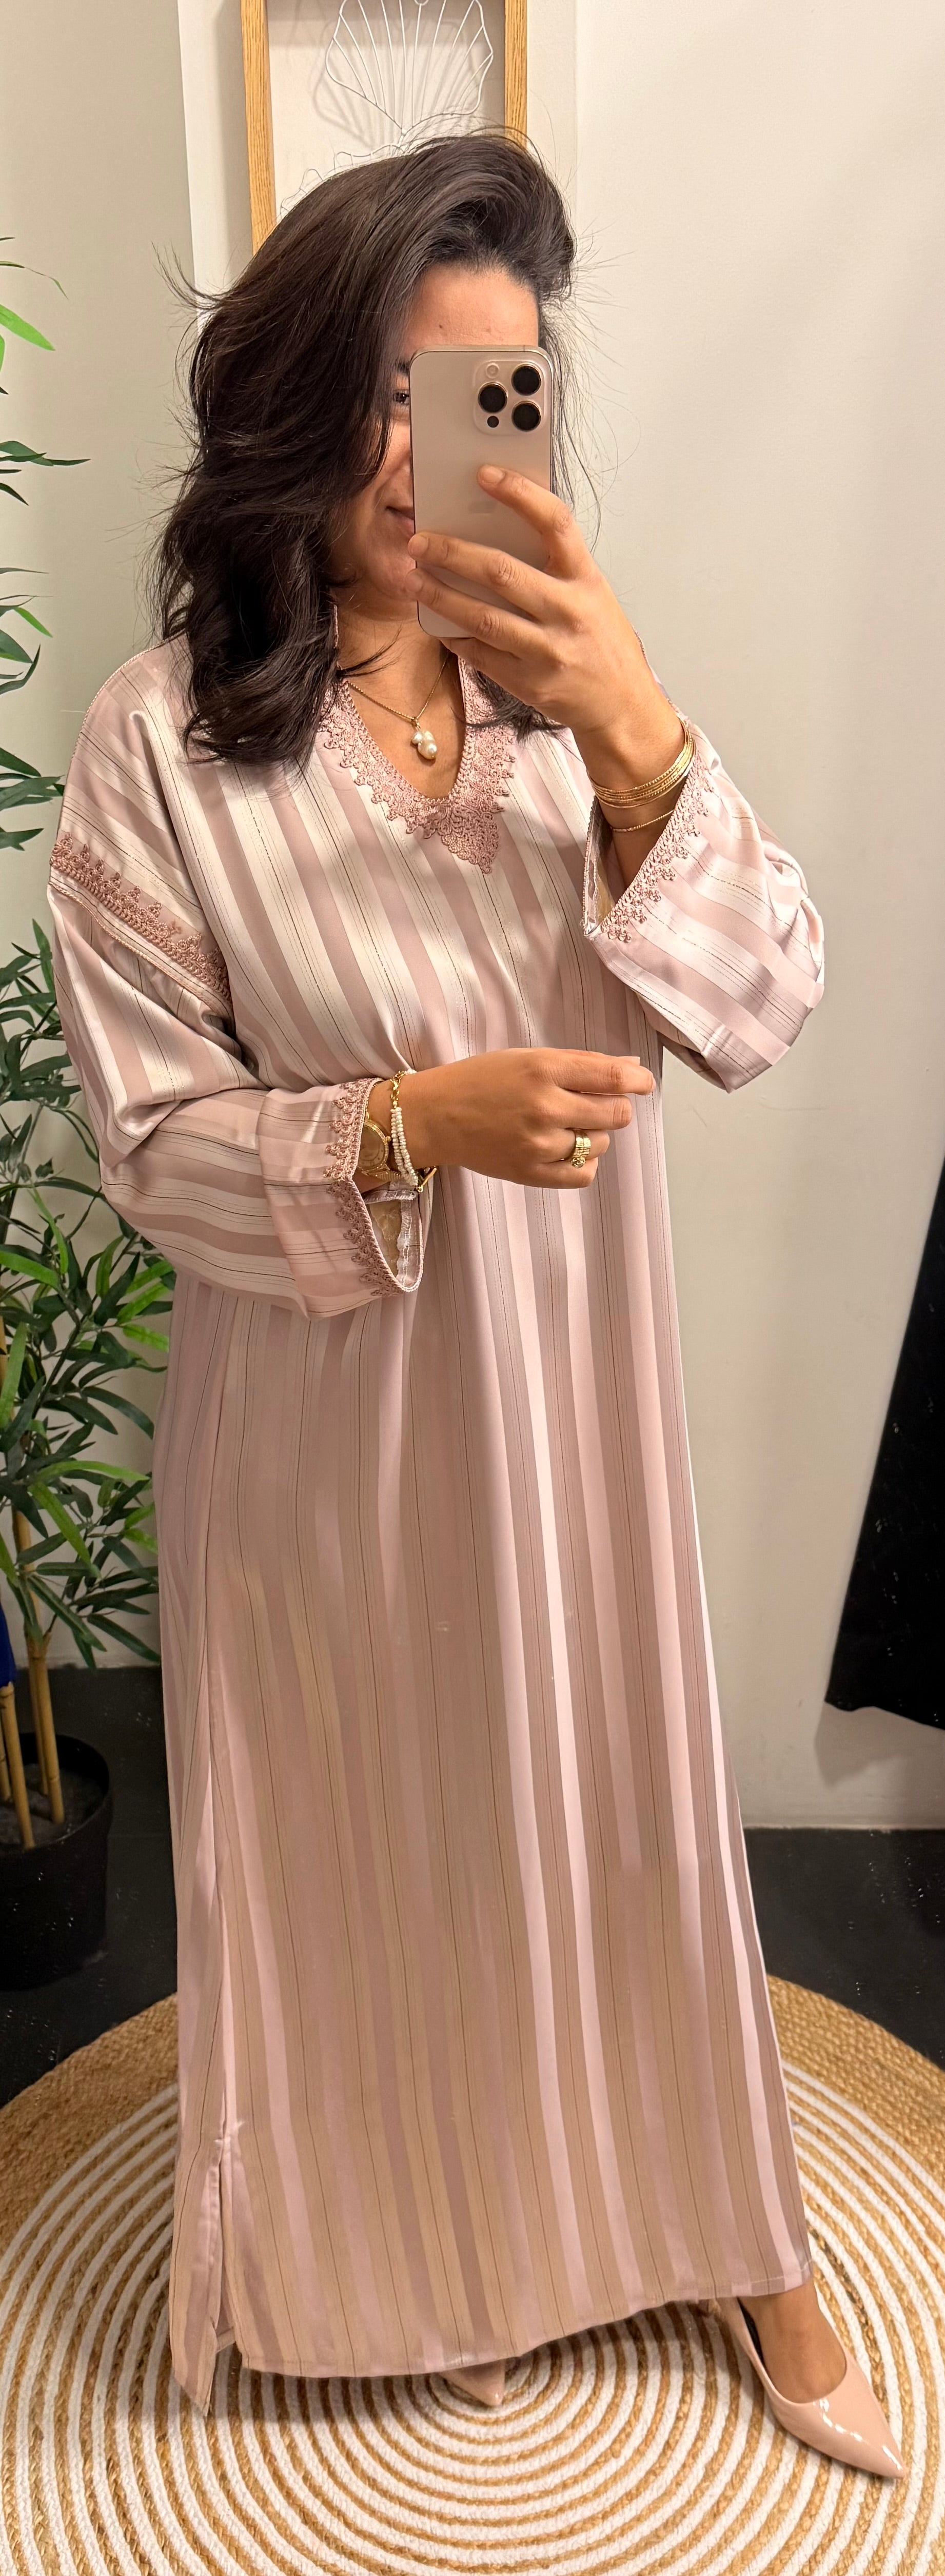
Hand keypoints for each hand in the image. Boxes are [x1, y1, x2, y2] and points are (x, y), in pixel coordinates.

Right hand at [364, 1049, 654, 1190]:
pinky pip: (583, 1174)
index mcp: (543, 1069)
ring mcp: (538, 1144)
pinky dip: (584, 1162)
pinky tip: (565, 1150)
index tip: (643, 1083)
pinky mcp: (531, 1173)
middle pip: (615, 1113)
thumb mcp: (528, 1058)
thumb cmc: (480, 1081)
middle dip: (616, 1107)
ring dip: (595, 1135)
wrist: (434, 1117)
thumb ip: (580, 1063)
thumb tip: (630, 1066)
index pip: (610, 1075)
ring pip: (600, 1144)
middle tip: (597, 1104)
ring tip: (566, 1126)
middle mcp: (544, 1107)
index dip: (637, 1080)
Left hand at [406, 470, 684, 786]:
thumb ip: (554, 566)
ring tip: (414, 579)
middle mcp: (569, 612)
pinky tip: (438, 623)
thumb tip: (494, 533)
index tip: (485, 474)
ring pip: (482, 618)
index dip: (520, 494)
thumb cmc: (602, 641)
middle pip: (501, 572)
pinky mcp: (529, 683)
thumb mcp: (592, 594)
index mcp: (586, 580)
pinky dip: (456, 636)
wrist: (622, 705)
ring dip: (441, 596)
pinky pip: (481, 655)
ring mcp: (548, 651)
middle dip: (452, 553)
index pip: (555, 523)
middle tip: (419, 541)